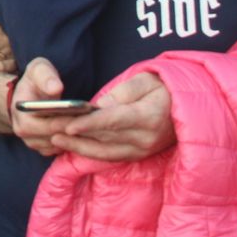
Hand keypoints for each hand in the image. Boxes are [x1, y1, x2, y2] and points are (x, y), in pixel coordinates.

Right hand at [9, 57, 82, 155]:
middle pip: (54, 137)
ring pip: (58, 145)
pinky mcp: (42, 147)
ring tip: (90, 127)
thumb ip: (46, 76)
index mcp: (21, 114)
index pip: (47, 125)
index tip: (84, 115)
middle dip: (73, 130)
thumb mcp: (39, 69)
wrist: (28, 92)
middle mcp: (23, 132)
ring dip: (74, 138)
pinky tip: (83, 131)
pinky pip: (59, 149)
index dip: (66, 122)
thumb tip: (56, 88)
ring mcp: (32, 142)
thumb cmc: (35, 79)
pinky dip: (71, 142)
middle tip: (93, 123)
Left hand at [54, 72, 175, 161]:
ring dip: (78, 146)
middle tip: (49, 128)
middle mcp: (144, 139)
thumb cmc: (166, 88)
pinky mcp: (138, 156)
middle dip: (75, 134)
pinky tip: (72, 146)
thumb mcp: (148, 79)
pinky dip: (90, 152)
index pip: (114, 121)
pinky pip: (110, 156)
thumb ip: (124, 91)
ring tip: (54, 138)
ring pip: (104, 151)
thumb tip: (100, 105)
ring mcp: (142, 151)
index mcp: (148, 117)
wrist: (187, 111)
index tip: (69, 124)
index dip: (90, 124)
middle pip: (104, 137)